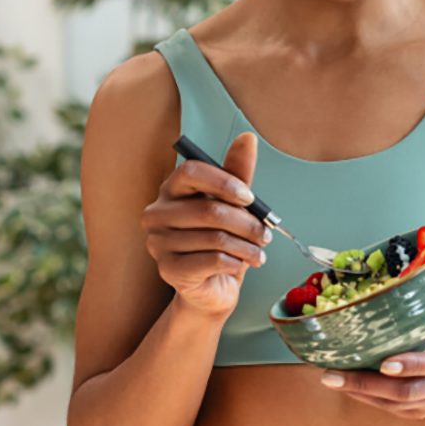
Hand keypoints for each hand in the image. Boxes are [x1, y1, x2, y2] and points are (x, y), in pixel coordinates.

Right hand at [141, 131, 269, 316]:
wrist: (213, 287)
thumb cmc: (222, 241)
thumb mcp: (234, 206)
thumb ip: (238, 174)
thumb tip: (248, 138)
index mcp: (171, 190)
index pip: (190, 171)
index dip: (224, 181)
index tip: (250, 198)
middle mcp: (157, 214)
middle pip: (209, 209)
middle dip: (247, 223)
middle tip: (267, 234)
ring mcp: (158, 243)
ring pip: (215, 238)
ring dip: (247, 246)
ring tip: (259, 252)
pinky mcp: (168, 270)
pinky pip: (212, 260)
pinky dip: (236, 262)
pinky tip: (242, 264)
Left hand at [322, 288, 424, 418]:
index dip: (413, 365)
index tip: (385, 363)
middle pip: (408, 391)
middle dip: (368, 384)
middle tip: (333, 375)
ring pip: (394, 404)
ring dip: (359, 393)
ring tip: (330, 378)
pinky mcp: (418, 412)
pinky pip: (389, 410)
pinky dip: (364, 398)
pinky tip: (343, 385)